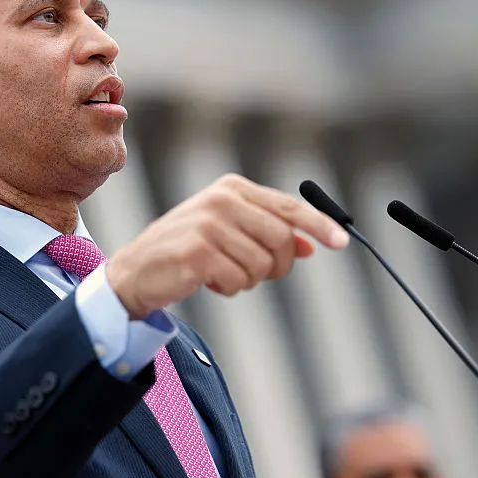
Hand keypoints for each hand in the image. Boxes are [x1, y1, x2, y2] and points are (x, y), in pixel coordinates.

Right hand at [105, 174, 349, 318]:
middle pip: (282, 240)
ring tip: (219, 272)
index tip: (342, 242)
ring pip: (262, 265)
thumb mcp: (229, 234)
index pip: (288, 207)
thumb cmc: (186, 251)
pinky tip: (207, 280)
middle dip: (276, 265)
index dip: (319, 224)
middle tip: (252, 272)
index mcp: (232, 188)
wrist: (136, 270)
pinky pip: (239, 280)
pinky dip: (228, 288)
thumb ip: (268, 234)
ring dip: (246, 279)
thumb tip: (311, 245)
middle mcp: (222, 200)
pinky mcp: (198, 251)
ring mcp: (209, 224)